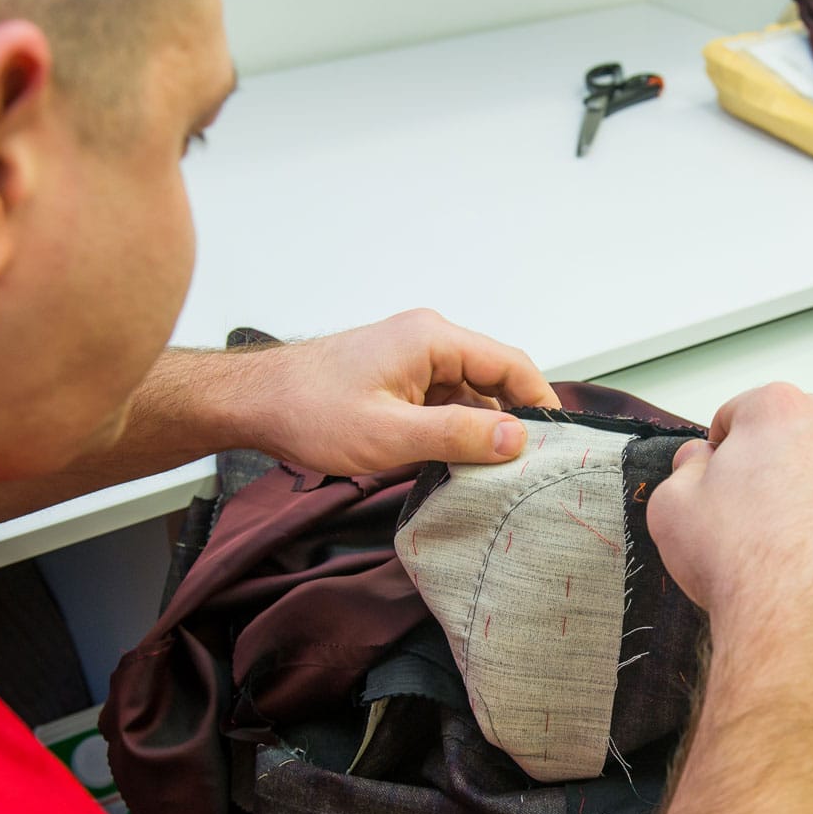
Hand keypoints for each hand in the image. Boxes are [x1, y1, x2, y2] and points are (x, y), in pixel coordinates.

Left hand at [224, 309, 560, 474]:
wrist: (254, 403)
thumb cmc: (309, 411)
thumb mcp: (391, 435)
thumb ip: (458, 436)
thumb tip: (517, 440)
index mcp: (433, 338)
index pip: (511, 364)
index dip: (540, 404)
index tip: (559, 443)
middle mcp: (428, 340)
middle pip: (494, 378)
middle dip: (511, 422)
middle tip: (528, 468)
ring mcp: (413, 358)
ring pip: (470, 395)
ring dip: (479, 431)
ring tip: (491, 474)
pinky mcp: (399, 379)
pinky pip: (444, 403)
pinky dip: (454, 431)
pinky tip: (454, 464)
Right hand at [647, 382, 812, 649]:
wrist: (801, 626)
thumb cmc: (738, 559)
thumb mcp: (673, 504)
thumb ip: (684, 468)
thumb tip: (698, 462)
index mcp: (780, 409)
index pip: (738, 412)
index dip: (718, 449)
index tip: (713, 480)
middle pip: (789, 434)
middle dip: (766, 463)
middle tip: (742, 510)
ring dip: (801, 493)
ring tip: (775, 543)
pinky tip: (807, 561)